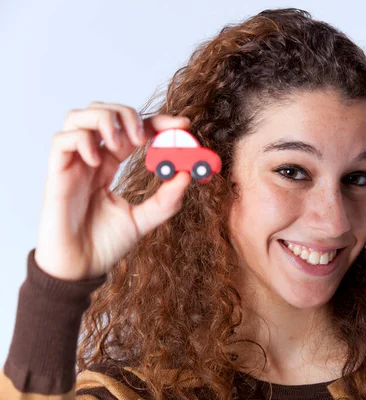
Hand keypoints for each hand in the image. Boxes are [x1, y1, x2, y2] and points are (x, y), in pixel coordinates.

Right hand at [34, 102, 191, 280]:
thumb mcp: (144, 220)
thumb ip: (166, 200)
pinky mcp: (56, 174)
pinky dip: (83, 141)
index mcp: (111, 164)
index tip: (183, 125)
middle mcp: (92, 159)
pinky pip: (62, 140)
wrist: (80, 269)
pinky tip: (97, 162)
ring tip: (121, 145)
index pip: (133, 130)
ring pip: (80, 116)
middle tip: (144, 137)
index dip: (157, 121)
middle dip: (128, 115)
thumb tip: (187, 175)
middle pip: (104, 111)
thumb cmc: (105, 244)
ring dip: (105, 121)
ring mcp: (73, 164)